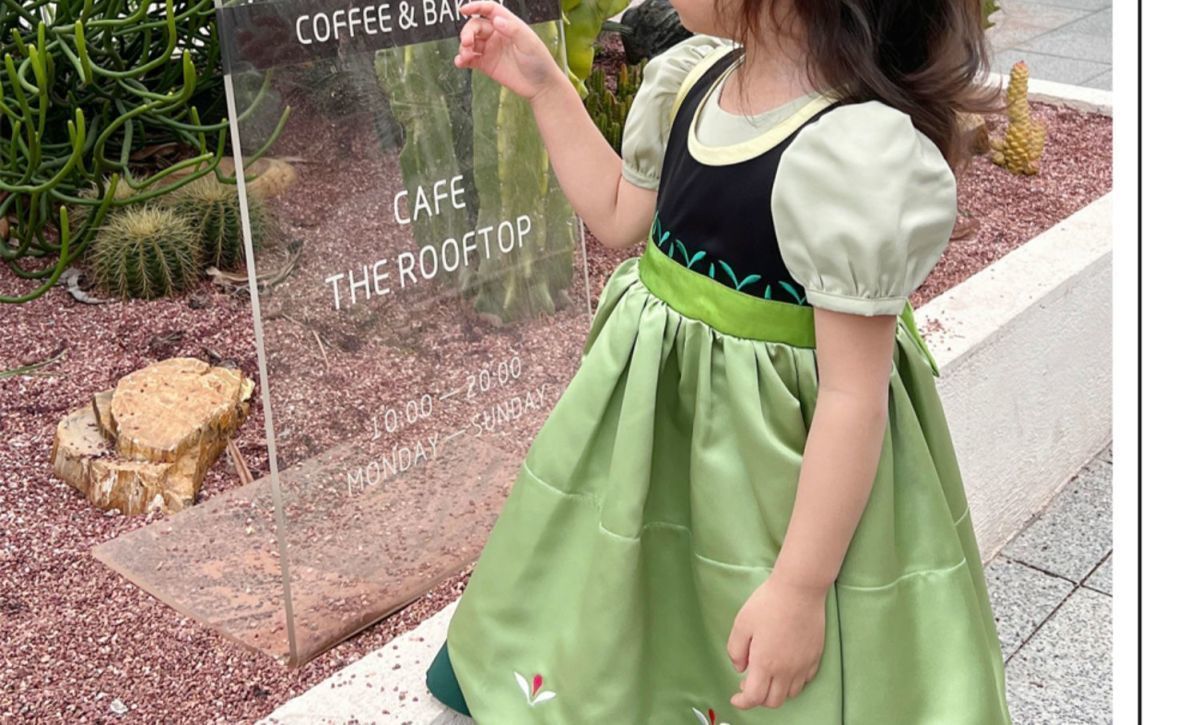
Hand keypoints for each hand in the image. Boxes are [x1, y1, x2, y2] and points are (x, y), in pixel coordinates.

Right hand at [453, 2, 564, 101]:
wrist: (541, 86)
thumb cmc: (540, 62)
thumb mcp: (529, 43)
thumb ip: (513, 30)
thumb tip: (496, 20)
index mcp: (508, 25)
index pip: (490, 10)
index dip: (476, 6)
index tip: (463, 10)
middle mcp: (497, 34)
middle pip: (476, 26)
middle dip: (468, 32)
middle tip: (466, 43)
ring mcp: (490, 49)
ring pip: (470, 42)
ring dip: (463, 47)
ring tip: (465, 56)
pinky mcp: (486, 64)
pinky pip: (470, 59)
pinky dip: (462, 60)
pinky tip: (460, 62)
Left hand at [726, 574, 827, 709]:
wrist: (800, 589)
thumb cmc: (768, 603)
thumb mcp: (741, 624)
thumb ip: (735, 650)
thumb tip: (740, 668)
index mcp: (765, 663)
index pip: (754, 697)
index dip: (742, 702)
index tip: (735, 698)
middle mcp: (786, 670)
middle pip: (773, 701)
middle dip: (758, 698)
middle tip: (748, 683)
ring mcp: (803, 664)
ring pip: (790, 694)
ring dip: (776, 691)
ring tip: (767, 675)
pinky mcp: (815, 656)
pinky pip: (804, 680)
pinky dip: (792, 682)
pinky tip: (785, 668)